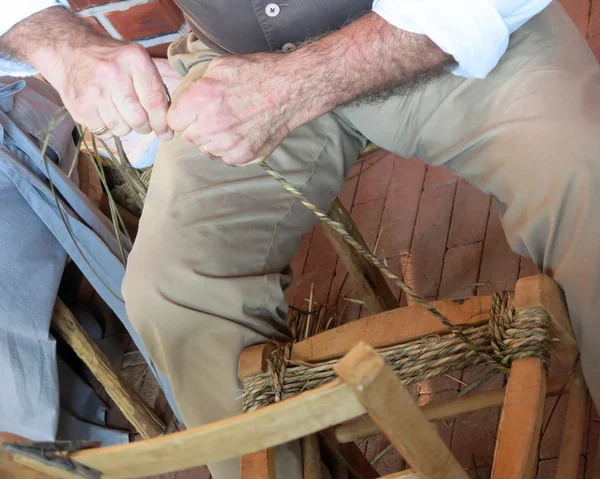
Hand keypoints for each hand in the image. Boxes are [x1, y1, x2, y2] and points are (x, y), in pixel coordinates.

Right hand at [1, 7, 171, 140]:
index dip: (162, 122)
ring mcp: (95, 91)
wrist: (68, 50)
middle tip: (141, 122)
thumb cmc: (111, 61)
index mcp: (134, 59)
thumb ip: (154, 89)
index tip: (165, 133)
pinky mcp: (81, 107)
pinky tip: (103, 111)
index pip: (155, 101)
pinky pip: (105, 131)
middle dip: (144, 127)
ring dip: (125, 127)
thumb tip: (166, 129)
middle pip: (139, 119)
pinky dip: (107, 127)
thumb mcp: (136, 62)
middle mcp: (114, 74)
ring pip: (122, 129)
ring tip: (118, 111)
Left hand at [167, 53, 303, 164]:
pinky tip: (242, 133)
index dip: (182, 116)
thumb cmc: (259, 73)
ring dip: (213, 141)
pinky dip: (231, 149)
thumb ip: (198, 84)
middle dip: (196, 129)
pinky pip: (226, 158)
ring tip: (230, 125)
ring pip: (206, 150)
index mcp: (201, 100)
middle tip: (213, 118)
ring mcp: (229, 144)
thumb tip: (186, 96)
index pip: (173, 121)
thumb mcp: (221, 66)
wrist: (292, 90)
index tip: (190, 113)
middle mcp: (212, 125)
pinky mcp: (244, 156)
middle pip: (188, 139)